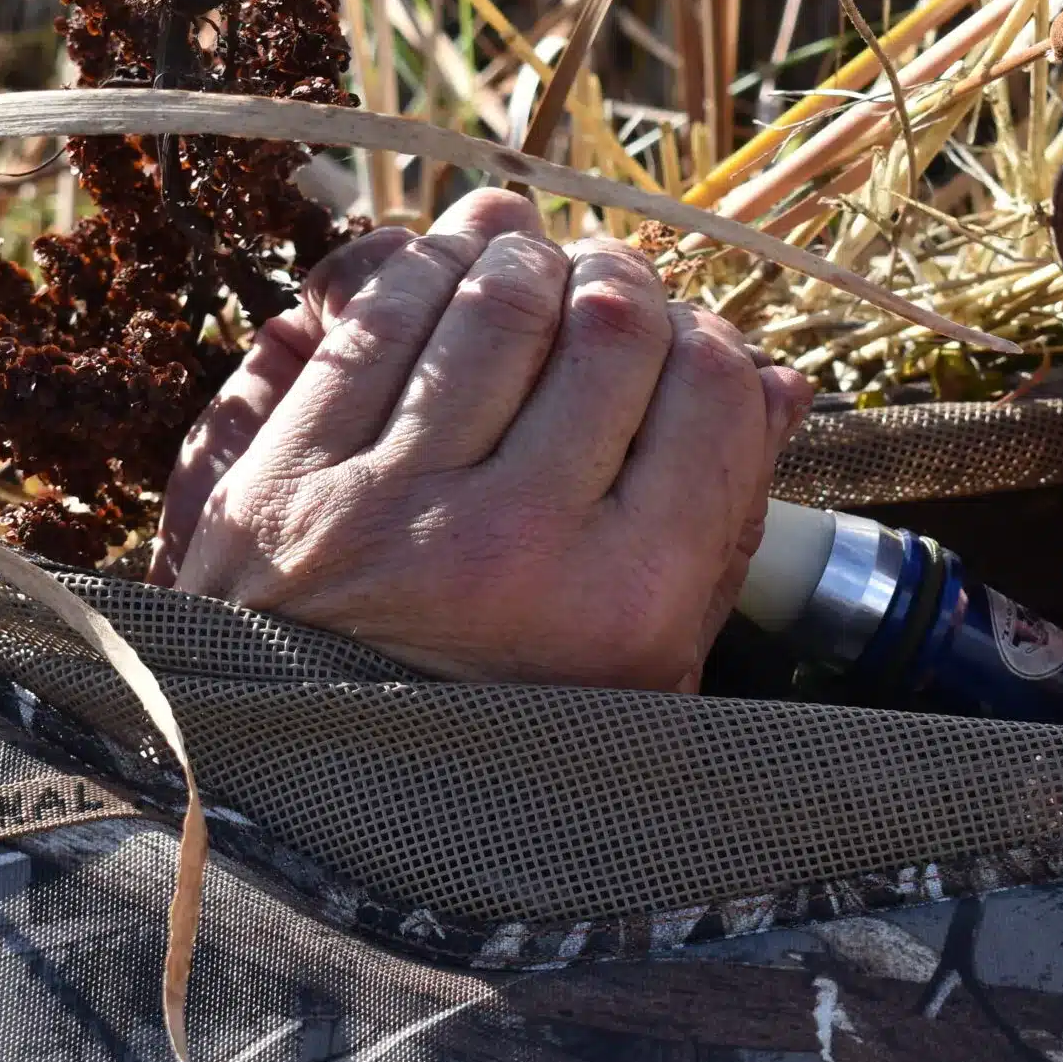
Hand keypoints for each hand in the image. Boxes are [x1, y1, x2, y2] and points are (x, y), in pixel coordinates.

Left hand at [151, 188, 812, 689]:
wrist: (313, 808)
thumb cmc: (508, 735)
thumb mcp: (646, 675)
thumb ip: (719, 530)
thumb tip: (779, 382)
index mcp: (628, 606)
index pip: (712, 389)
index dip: (711, 337)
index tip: (689, 339)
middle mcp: (514, 548)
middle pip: (611, 323)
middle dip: (618, 279)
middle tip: (606, 280)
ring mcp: (388, 509)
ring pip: (492, 301)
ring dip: (519, 253)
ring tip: (524, 253)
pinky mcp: (283, 484)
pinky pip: (375, 324)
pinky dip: (416, 267)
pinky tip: (440, 261)